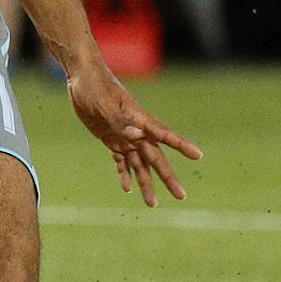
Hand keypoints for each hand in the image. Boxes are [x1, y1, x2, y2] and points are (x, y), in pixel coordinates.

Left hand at [65, 58, 202, 206]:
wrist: (81, 77)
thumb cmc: (96, 86)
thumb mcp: (105, 104)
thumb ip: (120, 121)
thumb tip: (137, 136)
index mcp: (140, 119)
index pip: (165, 135)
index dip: (182, 146)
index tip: (198, 155)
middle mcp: (136, 130)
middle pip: (155, 158)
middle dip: (168, 177)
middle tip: (181, 196)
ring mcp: (124, 136)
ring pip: (139, 165)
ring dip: (146, 183)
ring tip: (153, 204)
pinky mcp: (110, 139)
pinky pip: (121, 161)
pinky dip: (125, 174)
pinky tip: (128, 189)